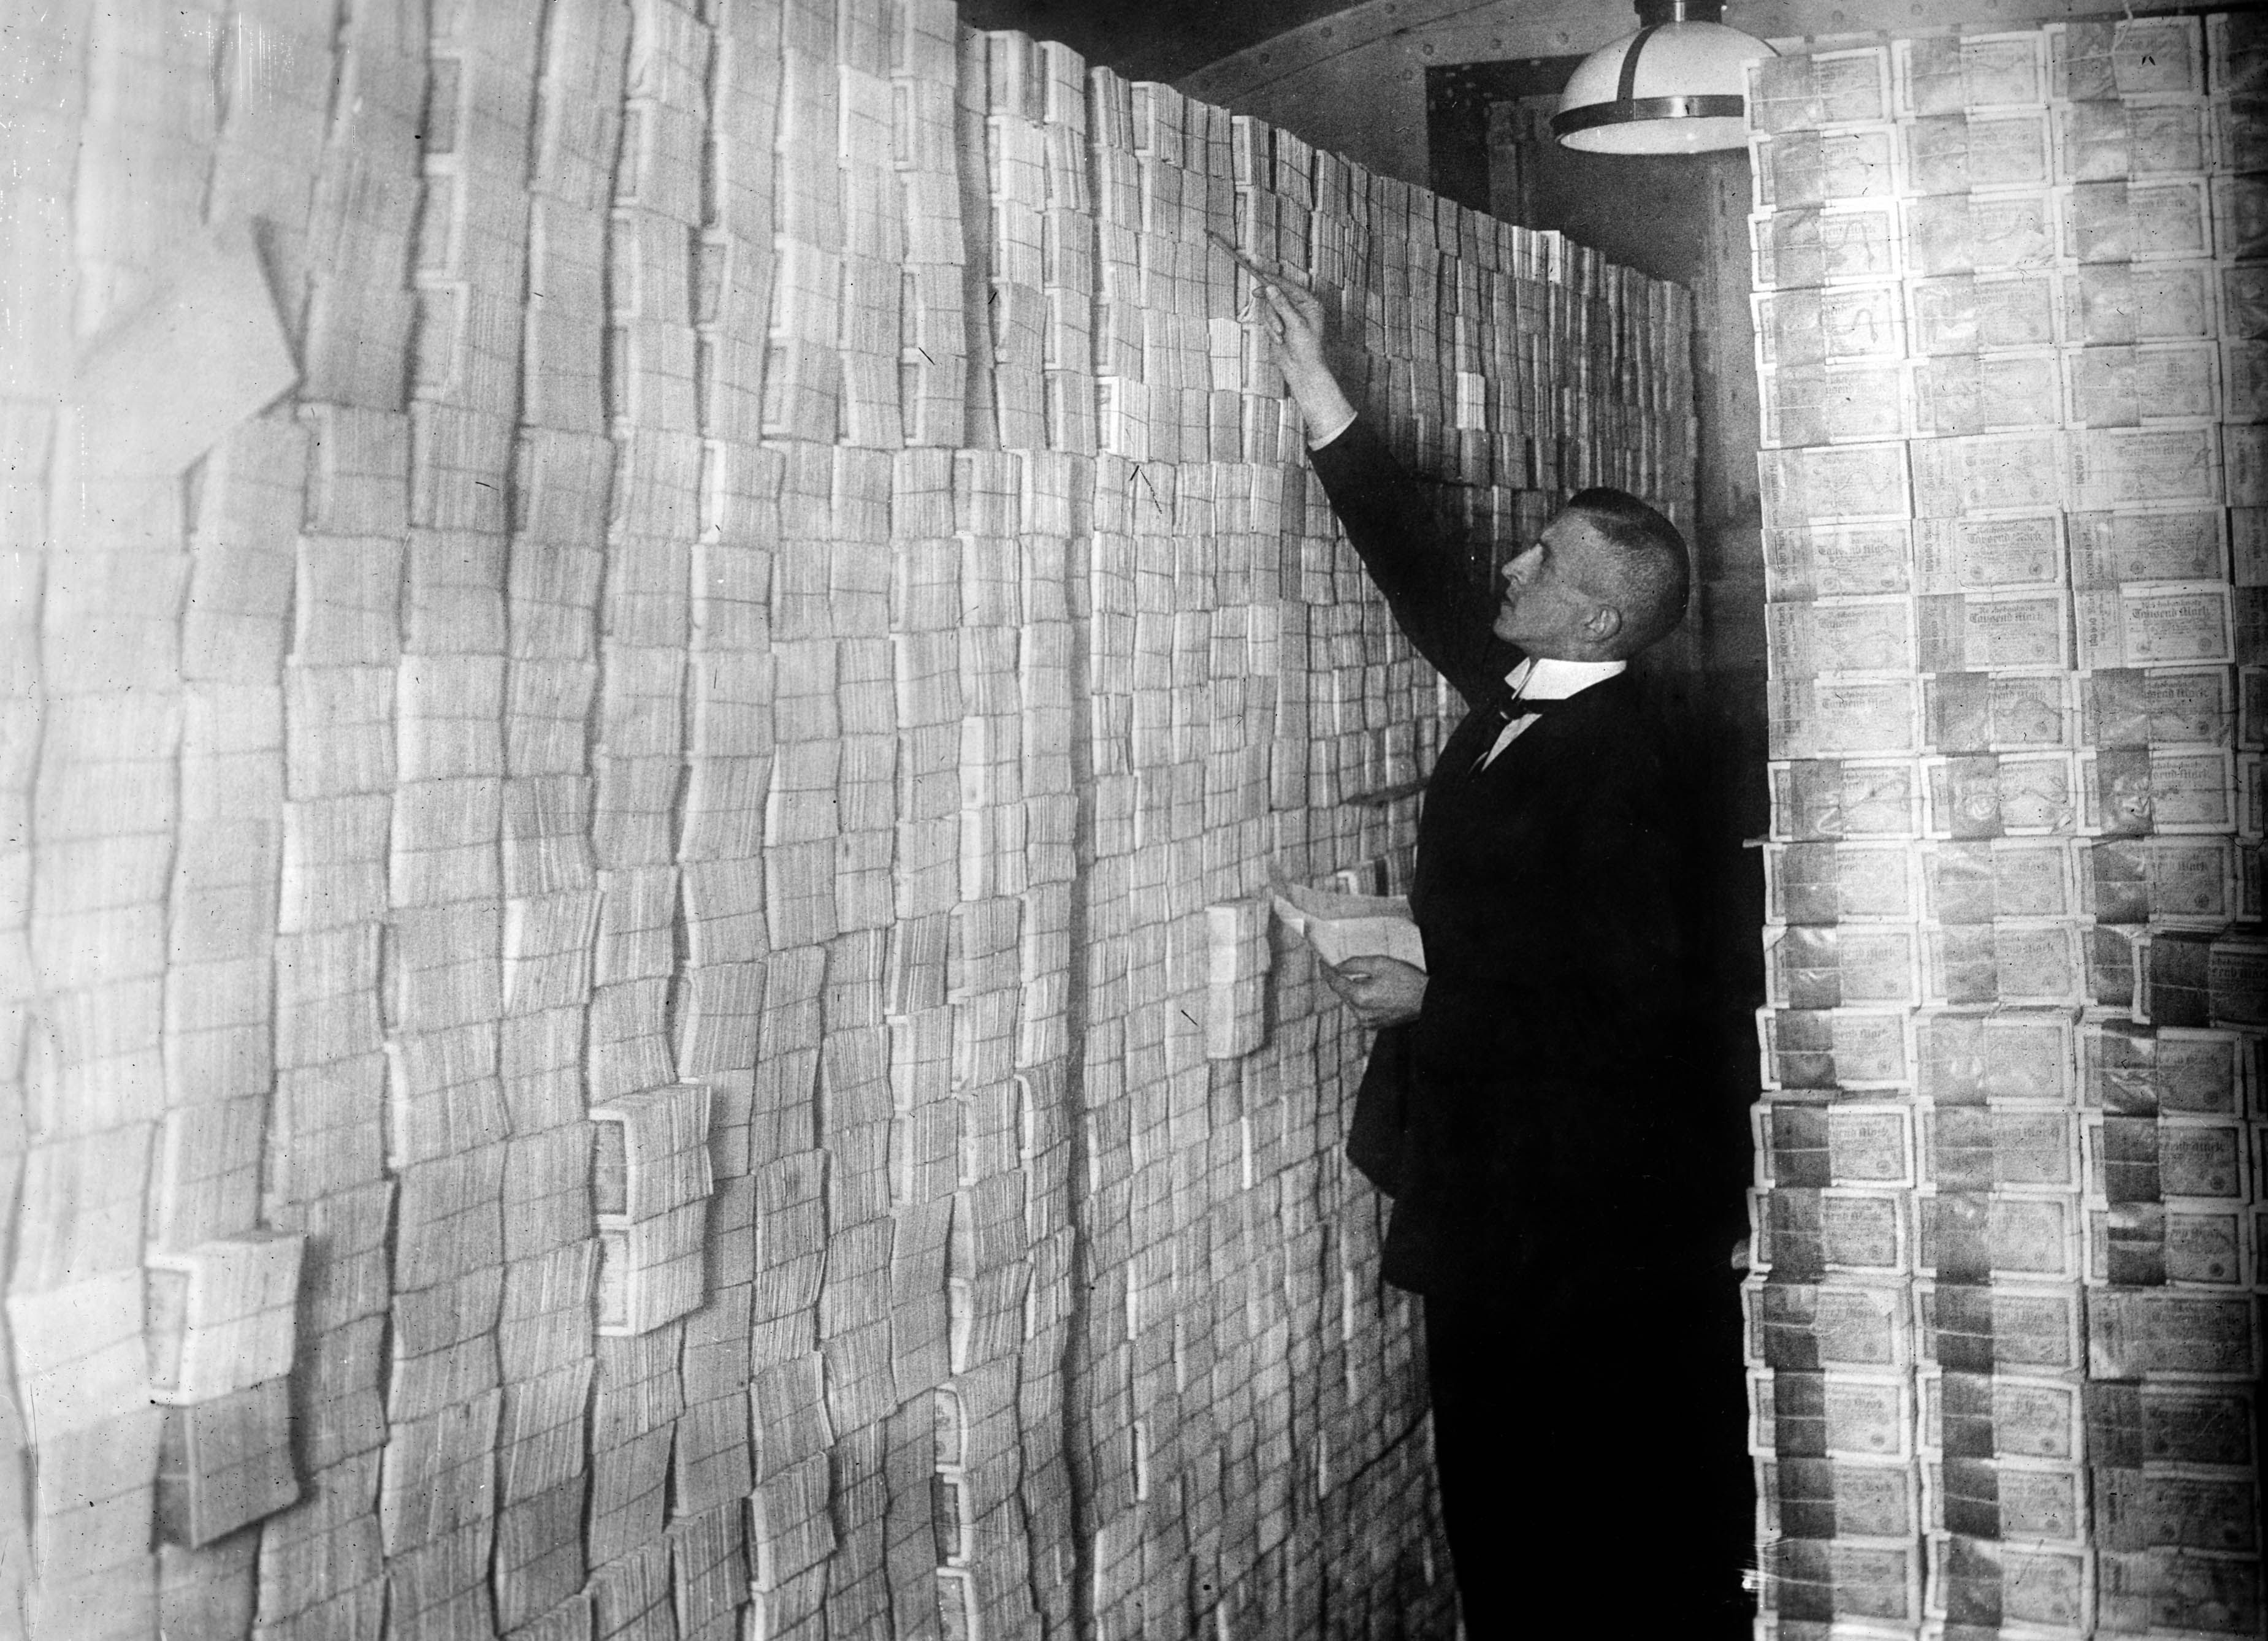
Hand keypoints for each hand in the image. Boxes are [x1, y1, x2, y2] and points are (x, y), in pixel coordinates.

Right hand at [1210, 233, 1349, 426]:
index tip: (1259, 273)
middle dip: (1272, 307)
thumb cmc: (1307, 348)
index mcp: (1309, 303)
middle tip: (1257, 296)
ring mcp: (1288, 317)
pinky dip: (1270, 330)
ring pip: (1269, 309)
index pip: (1288, 286)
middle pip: (1276, 295)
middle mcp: (1299, 307)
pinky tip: (1279, 341)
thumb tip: (1270, 288)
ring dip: (1272, 323)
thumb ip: (1282, 305)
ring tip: (1280, 336)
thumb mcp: (1295, 324)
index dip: (1273, 280)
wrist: (1302, 371)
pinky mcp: (1279, 326)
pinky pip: (1267, 320)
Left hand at [1320, 956, 1426, 1029]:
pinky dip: (1362, 1000)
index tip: (1322, 962)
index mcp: (1359, 997)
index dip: (1327, 971)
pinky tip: (1373, 991)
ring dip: (1353, 990)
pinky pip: (1360, 1010)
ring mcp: (1366, 1022)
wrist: (1426, 1000)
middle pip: (1342, 993)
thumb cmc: (1405, 980)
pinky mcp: (1373, 1026)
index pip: (1335, 983)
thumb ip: (1354, 964)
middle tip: (1342, 967)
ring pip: (1351, 1002)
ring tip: (1365, 979)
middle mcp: (1359, 1013)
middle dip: (1341, 980)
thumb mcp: (1379, 963)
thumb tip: (1337, 967)